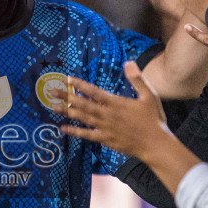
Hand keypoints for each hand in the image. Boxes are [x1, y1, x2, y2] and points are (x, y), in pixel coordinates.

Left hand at [56, 63, 172, 161]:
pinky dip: (74, 131)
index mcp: (116, 102)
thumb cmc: (153, 119)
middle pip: (83, 104)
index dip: (79, 85)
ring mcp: (105, 128)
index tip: (67, 79)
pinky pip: (87, 135)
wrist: (155, 144)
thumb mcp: (149, 95)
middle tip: (52, 91)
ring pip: (82, 118)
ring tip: (53, 107)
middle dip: (67, 97)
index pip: (94, 91)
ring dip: (67, 112)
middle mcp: (107, 114)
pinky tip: (63, 128)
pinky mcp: (105, 139)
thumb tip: (128, 62)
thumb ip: (137, 79)